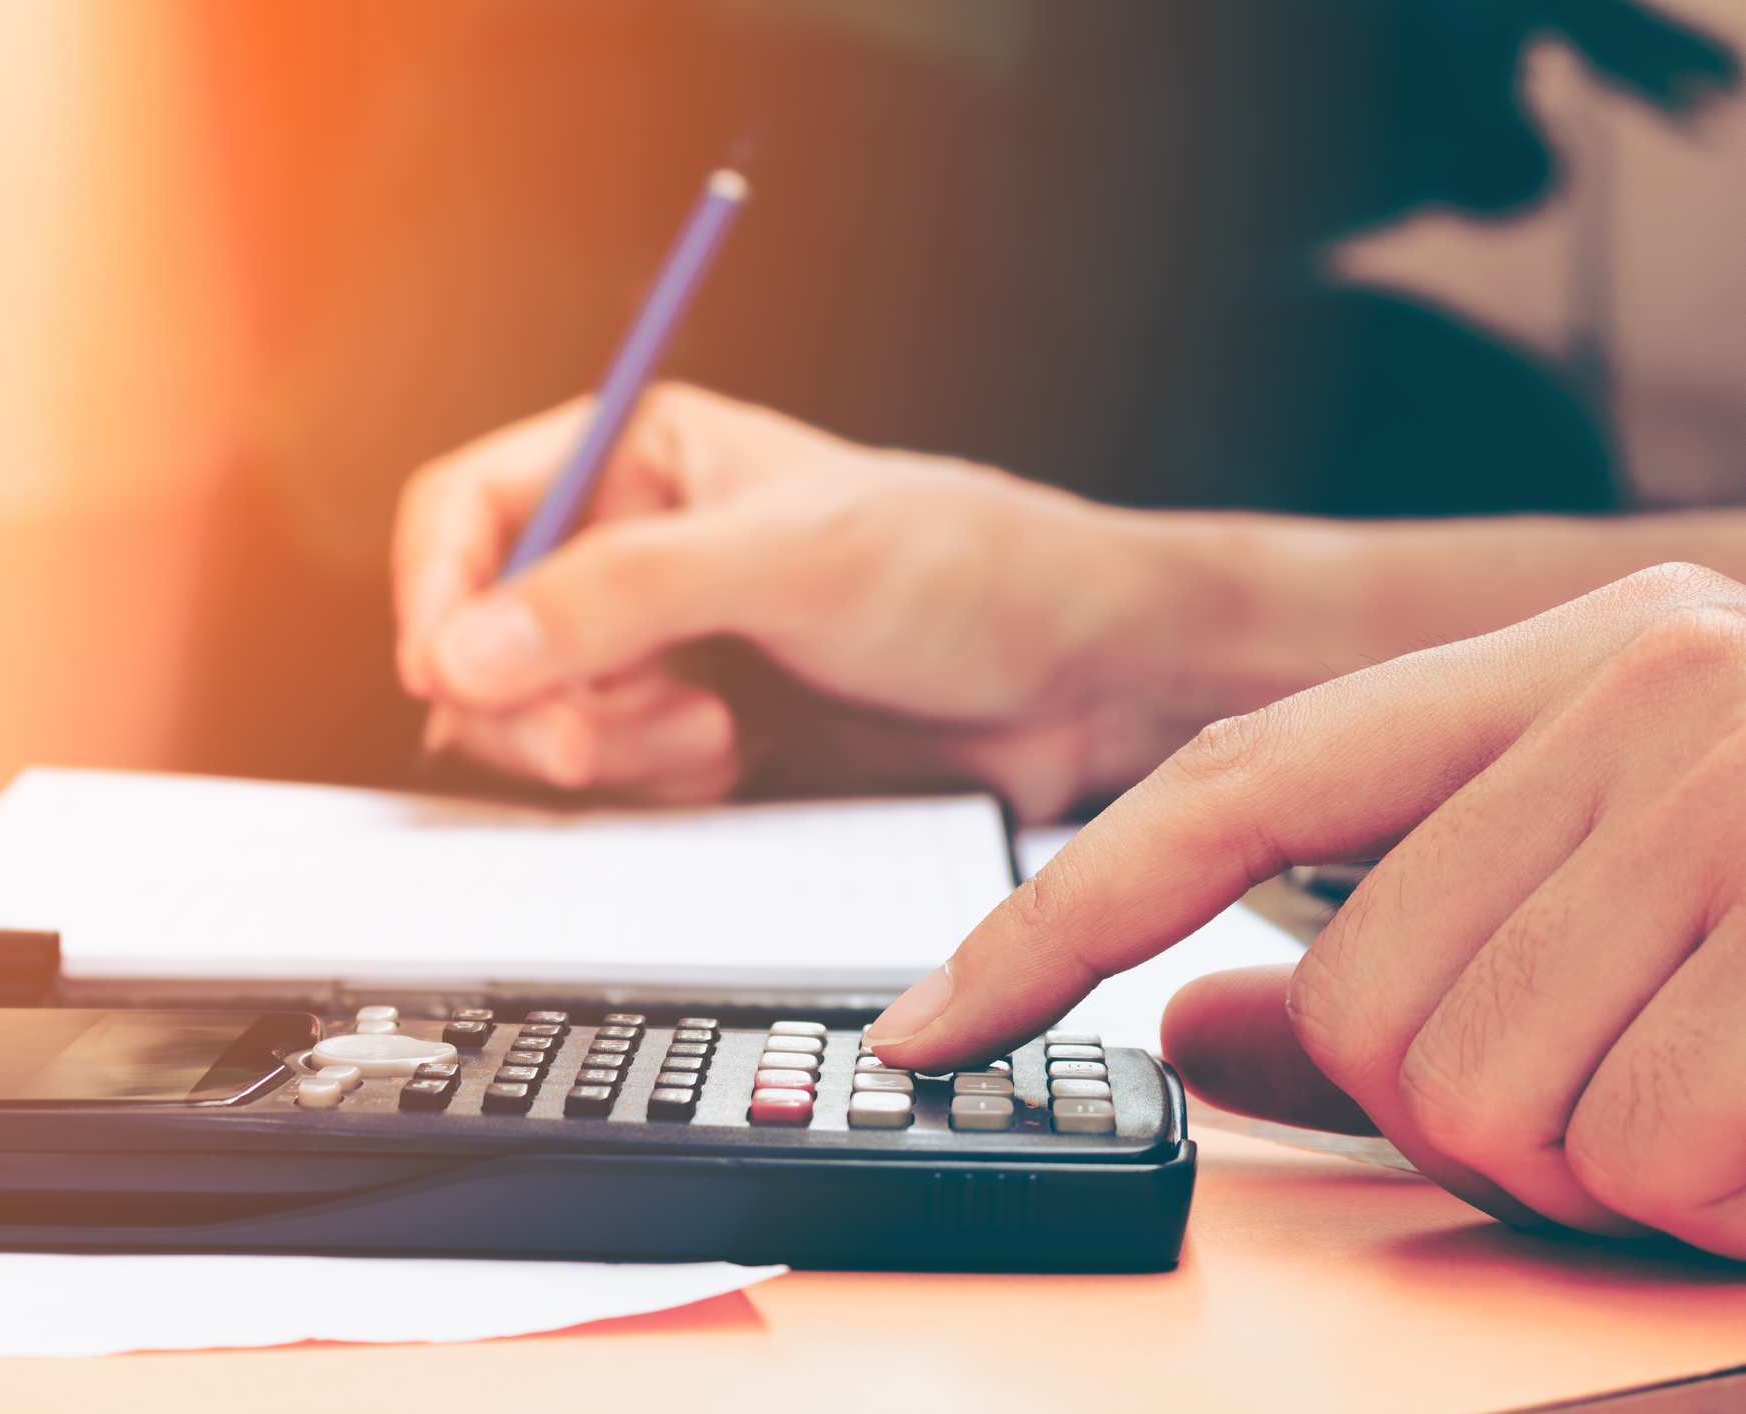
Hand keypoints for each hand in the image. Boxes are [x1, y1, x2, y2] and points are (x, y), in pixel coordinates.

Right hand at [394, 383, 1222, 814]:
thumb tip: (464, 648)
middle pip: (482, 633)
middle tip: (602, 737)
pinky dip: (649, 785)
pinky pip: (604, 778)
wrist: (1076, 682)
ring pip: (534, 716)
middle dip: (534, 697)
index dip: (436, 590)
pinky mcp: (692, 732)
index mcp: (641, 458)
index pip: (468, 510)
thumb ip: (622, 595)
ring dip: (606, 748)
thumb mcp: (788, 560)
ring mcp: (660, 648)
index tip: (450, 668)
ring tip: (713, 735)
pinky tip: (732, 760)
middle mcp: (634, 550)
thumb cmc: (965, 570)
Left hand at [870, 564, 1745, 1257]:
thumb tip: (1185, 1033)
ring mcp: (1736, 798)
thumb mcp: (1609, 902)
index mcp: (1567, 661)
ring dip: (1575, 1159)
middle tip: (1600, 1086)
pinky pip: (1630, 1154)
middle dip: (1446, 1106)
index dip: (1059, 921)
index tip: (929, 1024)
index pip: (1236, 785)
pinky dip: (1685, 1195)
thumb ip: (1387, 959)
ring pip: (1465, 1090)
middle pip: (1351, 997)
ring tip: (1699, 1092)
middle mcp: (1643, 690)